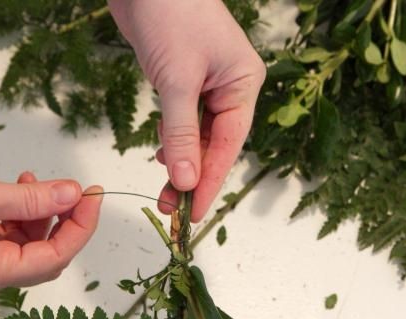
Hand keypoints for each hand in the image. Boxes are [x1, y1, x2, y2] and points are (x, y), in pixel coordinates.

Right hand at [0, 156, 102, 295]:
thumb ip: (31, 199)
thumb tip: (74, 195)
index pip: (54, 258)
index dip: (81, 227)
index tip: (94, 197)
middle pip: (44, 253)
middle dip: (64, 220)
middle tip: (77, 190)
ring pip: (28, 240)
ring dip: (40, 211)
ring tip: (35, 181)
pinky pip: (8, 231)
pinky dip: (20, 210)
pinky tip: (20, 186)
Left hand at [108, 0, 265, 221]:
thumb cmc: (170, 13)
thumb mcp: (177, 81)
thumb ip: (181, 134)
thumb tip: (184, 181)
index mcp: (242, 85)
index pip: (228, 145)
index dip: (210, 181)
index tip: (194, 212)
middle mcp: (229, 88)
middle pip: (215, 145)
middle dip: (193, 177)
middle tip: (172, 209)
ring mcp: (207, 85)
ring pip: (198, 136)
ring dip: (181, 162)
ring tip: (165, 191)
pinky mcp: (183, 81)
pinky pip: (183, 121)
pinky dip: (173, 139)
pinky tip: (163, 155)